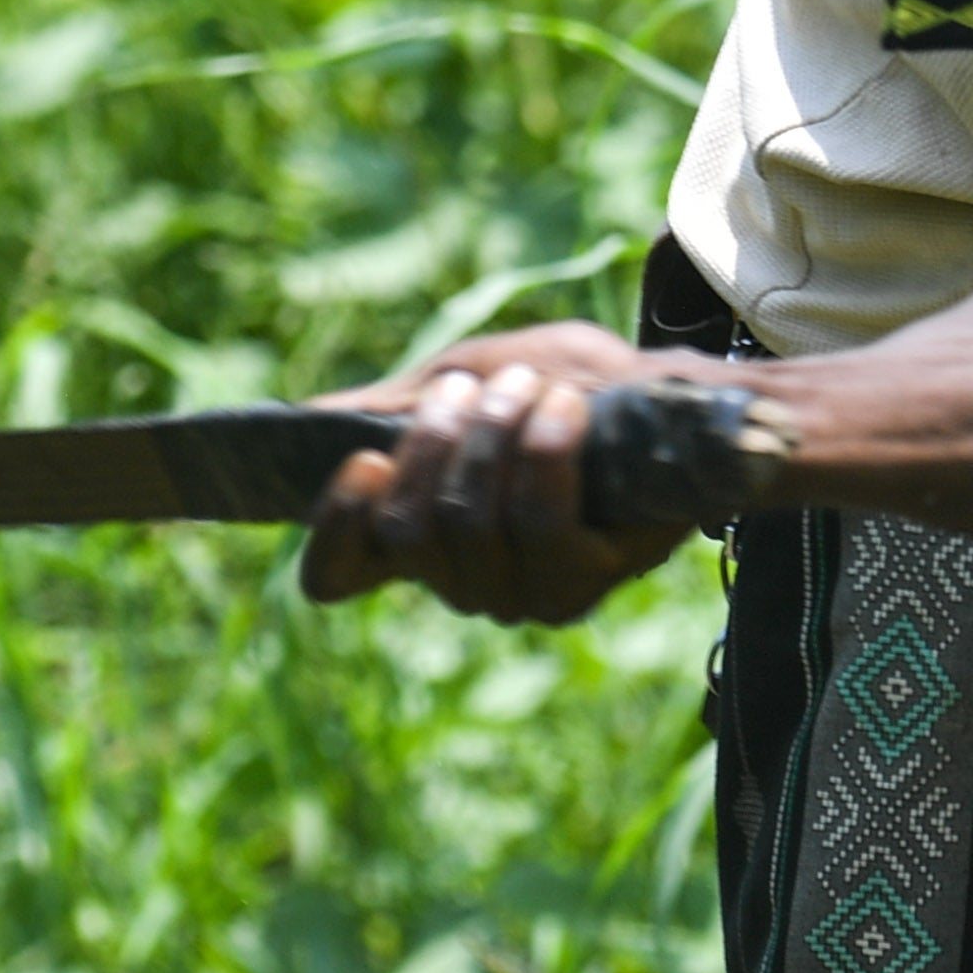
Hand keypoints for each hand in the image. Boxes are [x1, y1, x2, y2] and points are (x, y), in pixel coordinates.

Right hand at [296, 322, 695, 626]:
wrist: (670, 397)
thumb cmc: (559, 389)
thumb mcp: (470, 379)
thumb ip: (394, 409)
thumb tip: (302, 423)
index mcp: (418, 536)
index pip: (335, 573)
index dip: (333, 526)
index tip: (364, 458)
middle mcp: (459, 580)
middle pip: (406, 527)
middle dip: (438, 438)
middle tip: (475, 388)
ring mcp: (518, 593)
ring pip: (465, 522)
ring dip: (494, 436)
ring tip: (527, 387)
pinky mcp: (579, 586)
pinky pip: (536, 522)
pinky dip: (544, 452)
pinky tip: (565, 409)